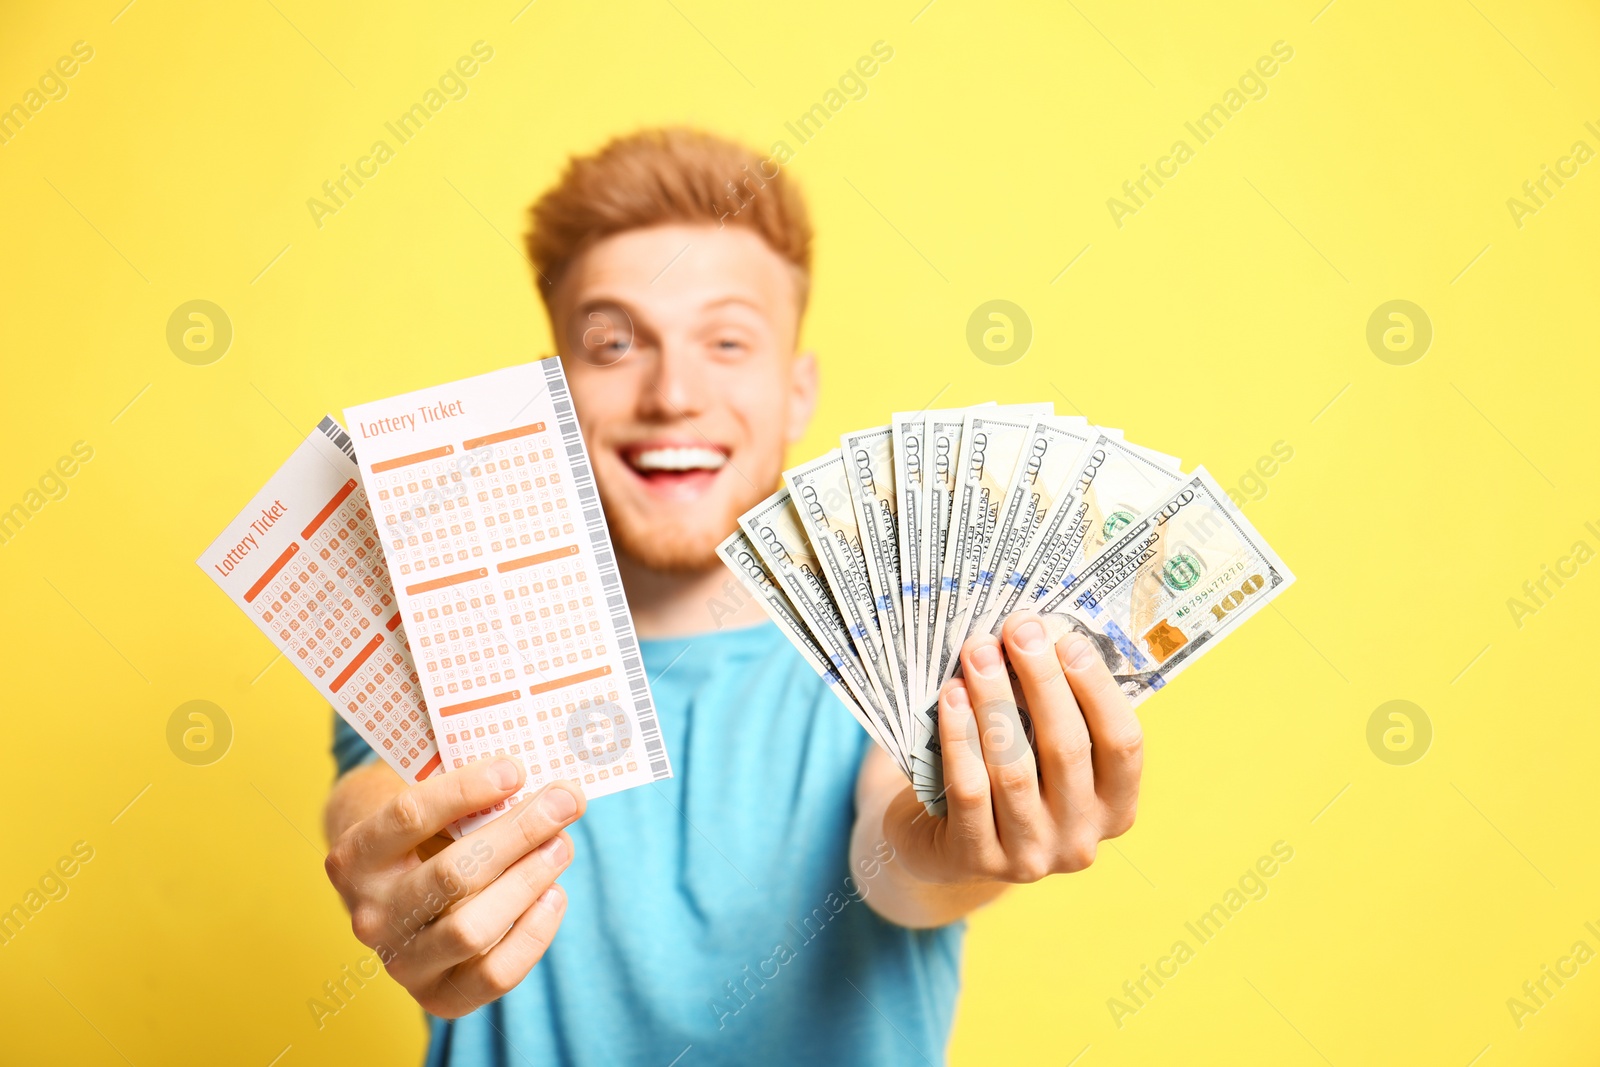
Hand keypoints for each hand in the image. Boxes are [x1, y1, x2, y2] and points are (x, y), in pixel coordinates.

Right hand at [323, 759, 584, 1017]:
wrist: (395, 895)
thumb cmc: (424, 835)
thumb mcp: (429, 806)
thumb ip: (473, 796)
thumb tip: (553, 792)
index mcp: (354, 856)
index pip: (409, 815)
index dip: (467, 789)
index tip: (516, 769)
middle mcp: (370, 915)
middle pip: (452, 874)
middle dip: (518, 833)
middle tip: (565, 801)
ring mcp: (401, 963)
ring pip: (473, 929)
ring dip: (529, 880)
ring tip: (561, 844)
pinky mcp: (438, 997)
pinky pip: (496, 974)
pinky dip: (534, 933)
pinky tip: (554, 894)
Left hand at [885, 611, 1143, 885]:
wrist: (943, 842)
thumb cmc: (1007, 774)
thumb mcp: (1042, 747)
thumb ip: (1054, 703)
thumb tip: (1043, 631)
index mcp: (1114, 808)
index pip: (1122, 745)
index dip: (1098, 690)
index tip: (1068, 639)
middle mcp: (1080, 839)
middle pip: (1067, 750)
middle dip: (1042, 680)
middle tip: (1018, 629)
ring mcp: (1030, 857)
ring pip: (1015, 769)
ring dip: (995, 701)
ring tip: (978, 652)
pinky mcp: (977, 859)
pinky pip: (971, 790)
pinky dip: (961, 738)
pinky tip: (951, 696)